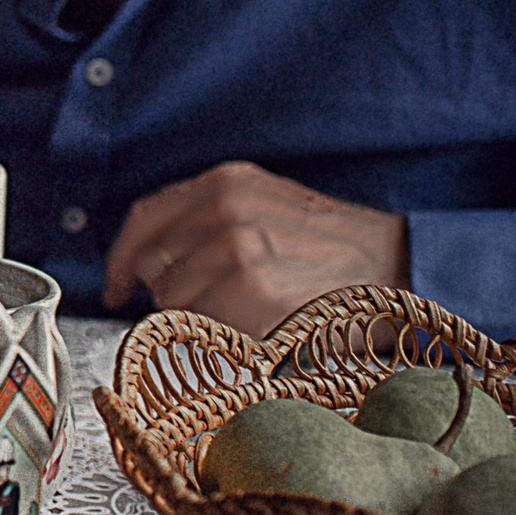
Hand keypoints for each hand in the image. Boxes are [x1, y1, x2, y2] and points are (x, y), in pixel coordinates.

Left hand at [102, 160, 406, 336]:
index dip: (121, 258)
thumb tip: (151, 262)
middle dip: (170, 292)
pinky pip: (202, 322)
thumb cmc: (335, 249)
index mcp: (225, 182)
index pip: (144, 218)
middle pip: (153, 266)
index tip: (115, 287)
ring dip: (199, 315)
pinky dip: (221, 333)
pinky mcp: (249, 286)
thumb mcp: (269, 208)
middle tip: (216, 304)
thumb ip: (210, 220)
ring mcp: (235, 245)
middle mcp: (223, 206)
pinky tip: (256, 323)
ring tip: (248, 311)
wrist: (400, 267)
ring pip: (172, 299)